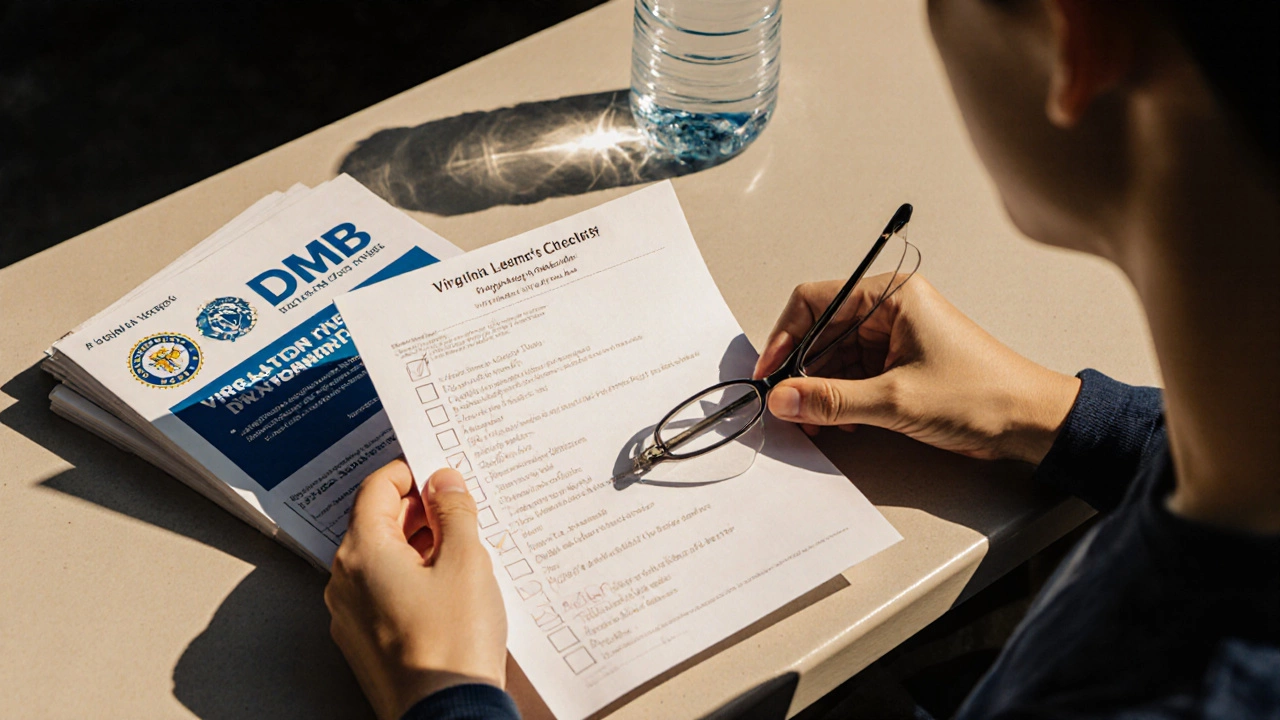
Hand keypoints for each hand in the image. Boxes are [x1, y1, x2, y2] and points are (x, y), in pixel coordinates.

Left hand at [325, 460, 506, 719]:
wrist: (447, 714)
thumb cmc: (453, 643)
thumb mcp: (467, 562)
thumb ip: (454, 512)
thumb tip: (444, 483)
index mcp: (363, 552)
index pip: (376, 488)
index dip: (411, 473)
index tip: (441, 475)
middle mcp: (345, 580)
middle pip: (376, 522)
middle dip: (419, 511)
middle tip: (460, 511)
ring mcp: (351, 613)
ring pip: (382, 558)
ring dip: (419, 545)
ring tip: (463, 551)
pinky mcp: (365, 639)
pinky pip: (384, 591)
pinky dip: (412, 577)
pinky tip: (448, 588)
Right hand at [753, 273, 1080, 463]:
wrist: (1033, 424)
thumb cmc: (982, 396)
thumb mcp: (896, 400)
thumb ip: (833, 400)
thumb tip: (782, 398)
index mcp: (891, 296)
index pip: (814, 301)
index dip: (784, 337)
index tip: (769, 373)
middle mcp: (889, 310)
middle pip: (821, 332)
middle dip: (800, 371)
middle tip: (783, 406)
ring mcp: (894, 339)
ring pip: (834, 358)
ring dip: (818, 391)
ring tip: (808, 423)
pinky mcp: (900, 366)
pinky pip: (853, 376)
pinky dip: (838, 400)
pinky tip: (833, 424)